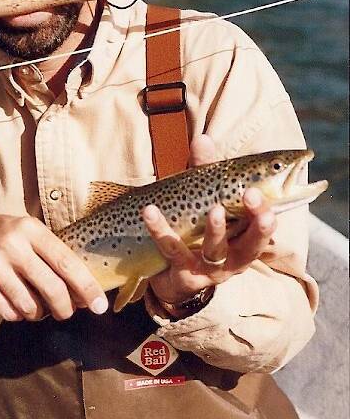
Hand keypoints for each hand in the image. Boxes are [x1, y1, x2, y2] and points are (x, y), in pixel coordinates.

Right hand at [0, 214, 108, 321]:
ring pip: (30, 306)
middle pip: (52, 288)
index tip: (100, 306)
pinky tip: (14, 304)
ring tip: (34, 305)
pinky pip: (9, 312)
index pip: (66, 262)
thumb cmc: (1, 239)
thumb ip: (52, 255)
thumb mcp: (26, 234)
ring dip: (37, 313)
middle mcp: (12, 244)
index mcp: (30, 229)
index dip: (86, 287)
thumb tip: (83, 291)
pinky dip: (16, 314)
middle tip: (66, 313)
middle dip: (65, 308)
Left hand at [142, 134, 276, 314]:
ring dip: (217, 229)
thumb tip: (202, 139)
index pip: (266, 222)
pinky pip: (171, 250)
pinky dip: (160, 229)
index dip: (270, 205)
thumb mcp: (205, 202)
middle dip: (257, 220)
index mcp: (247, 238)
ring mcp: (210, 269)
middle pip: (252, 242)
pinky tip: (149, 211)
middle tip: (253, 195)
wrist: (174, 279)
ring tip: (214, 210)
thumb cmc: (198, 233)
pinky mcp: (183, 274)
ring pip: (216, 249)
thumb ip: (206, 172)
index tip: (263, 186)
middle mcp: (235, 257)